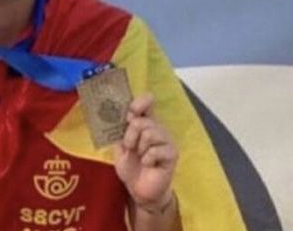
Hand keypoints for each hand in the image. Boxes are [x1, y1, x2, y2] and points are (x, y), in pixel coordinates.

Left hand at [113, 94, 177, 211]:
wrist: (140, 190)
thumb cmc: (131, 167)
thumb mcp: (120, 147)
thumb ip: (121, 130)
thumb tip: (125, 115)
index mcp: (145, 123)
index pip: (148, 102)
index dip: (140, 102)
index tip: (131, 111)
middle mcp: (158, 128)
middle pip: (142, 121)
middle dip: (130, 136)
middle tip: (130, 148)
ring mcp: (167, 140)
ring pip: (149, 134)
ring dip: (139, 149)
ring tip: (140, 157)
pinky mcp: (172, 154)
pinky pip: (155, 151)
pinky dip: (147, 160)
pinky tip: (149, 165)